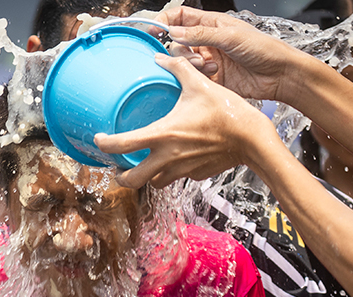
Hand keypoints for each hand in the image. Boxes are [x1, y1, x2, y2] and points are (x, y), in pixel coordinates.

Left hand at [94, 52, 276, 188]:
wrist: (252, 138)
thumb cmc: (226, 111)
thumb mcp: (199, 84)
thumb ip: (176, 69)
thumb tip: (161, 57)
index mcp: (162, 135)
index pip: (122, 145)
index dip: (104, 144)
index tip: (99, 140)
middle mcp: (167, 157)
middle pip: (132, 181)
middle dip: (122, 177)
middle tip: (119, 169)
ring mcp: (182, 169)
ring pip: (155, 182)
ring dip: (148, 176)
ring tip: (147, 165)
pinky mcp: (196, 175)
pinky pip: (179, 177)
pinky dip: (174, 172)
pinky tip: (179, 160)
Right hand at [153, 6, 307, 103]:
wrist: (280, 75)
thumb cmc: (263, 49)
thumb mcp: (230, 36)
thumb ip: (199, 34)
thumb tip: (173, 32)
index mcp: (211, 24)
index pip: (178, 18)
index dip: (163, 23)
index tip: (153, 32)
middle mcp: (206, 41)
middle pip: (176, 43)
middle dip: (181, 51)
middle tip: (195, 58)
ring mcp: (208, 60)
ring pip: (183, 62)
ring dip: (191, 65)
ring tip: (210, 68)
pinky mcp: (211, 79)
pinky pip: (192, 78)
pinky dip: (197, 77)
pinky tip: (214, 75)